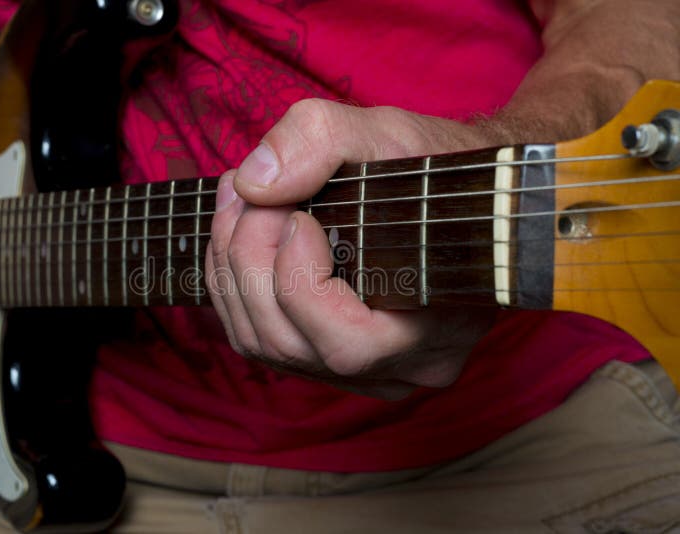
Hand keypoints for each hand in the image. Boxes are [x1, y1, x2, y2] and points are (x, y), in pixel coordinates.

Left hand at [205, 100, 502, 398]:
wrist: (461, 196)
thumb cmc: (434, 168)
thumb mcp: (388, 132)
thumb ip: (320, 140)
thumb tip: (252, 183)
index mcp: (439, 329)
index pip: (348, 342)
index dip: (300, 280)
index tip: (297, 214)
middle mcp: (401, 369)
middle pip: (288, 343)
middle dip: (248, 259)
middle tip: (247, 192)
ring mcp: (363, 374)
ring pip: (262, 346)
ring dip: (230, 268)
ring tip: (238, 201)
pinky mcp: (330, 360)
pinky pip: (259, 340)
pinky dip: (233, 285)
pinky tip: (239, 232)